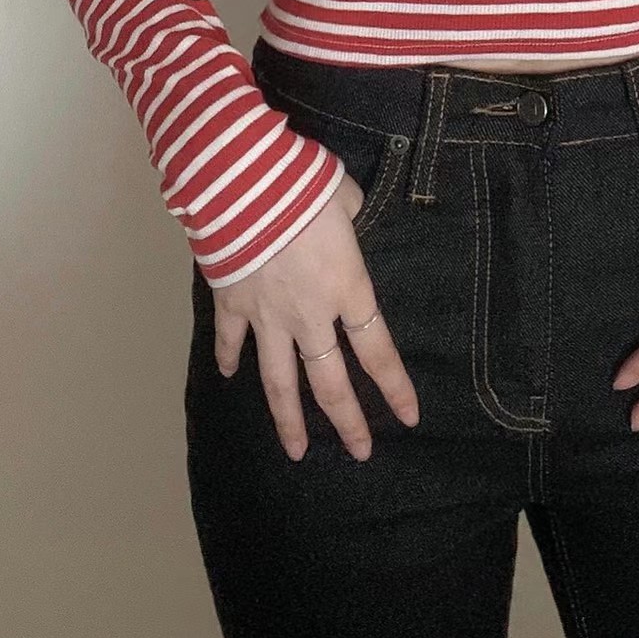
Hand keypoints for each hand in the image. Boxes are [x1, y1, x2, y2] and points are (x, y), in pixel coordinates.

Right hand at [211, 172, 419, 461]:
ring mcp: (267, 316)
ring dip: (288, 419)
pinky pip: (229, 340)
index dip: (394, 387)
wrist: (243, 185)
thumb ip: (351, 216)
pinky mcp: (231, 303)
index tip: (409, 418)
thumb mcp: (345, 198)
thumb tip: (345, 213)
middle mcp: (310, 315)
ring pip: (279, 381)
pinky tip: (229, 377)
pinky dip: (229, 359)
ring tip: (296, 451)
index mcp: (348, 289)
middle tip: (360, 452)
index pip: (378, 352)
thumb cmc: (303, 187)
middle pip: (331, 382)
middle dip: (348, 421)